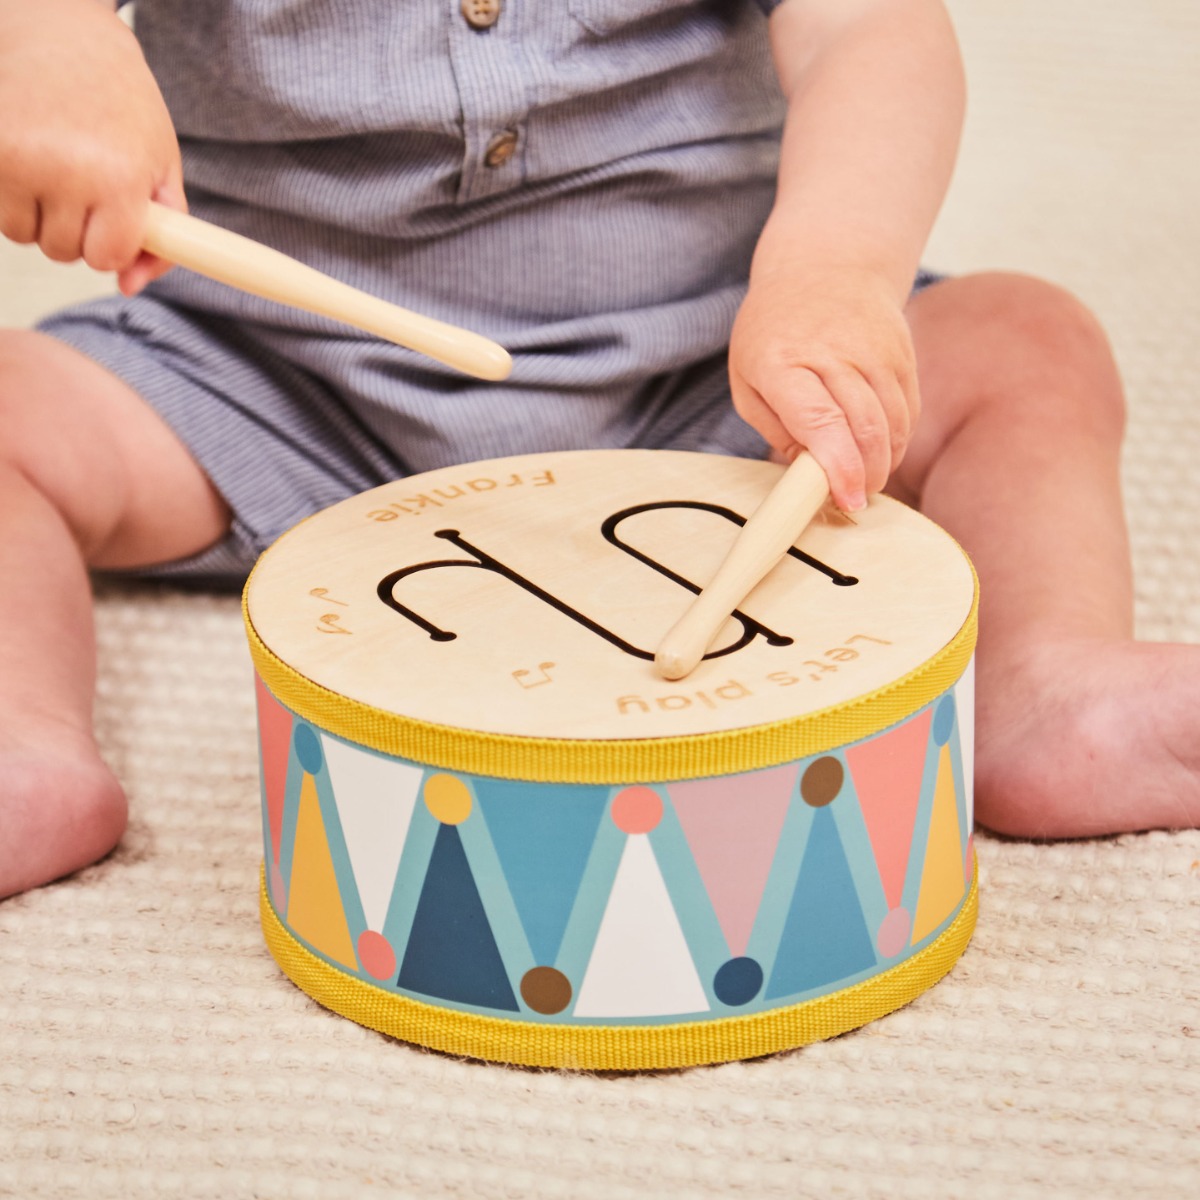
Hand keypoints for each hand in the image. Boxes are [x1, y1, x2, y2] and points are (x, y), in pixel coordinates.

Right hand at [0, 0, 183, 293]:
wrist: (65, 34)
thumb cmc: (122, 103)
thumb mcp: (161, 167)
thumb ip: (161, 237)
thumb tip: (129, 288)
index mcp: (117, 178)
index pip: (105, 258)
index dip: (110, 244)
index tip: (113, 217)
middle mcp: (64, 171)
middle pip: (64, 252)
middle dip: (76, 229)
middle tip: (84, 181)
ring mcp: (15, 159)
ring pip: (24, 236)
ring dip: (40, 215)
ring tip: (57, 168)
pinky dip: (11, 196)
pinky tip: (29, 160)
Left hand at [728, 265, 919, 512]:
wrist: (824, 266)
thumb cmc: (773, 334)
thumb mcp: (749, 381)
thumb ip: (776, 429)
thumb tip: (808, 476)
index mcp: (782, 363)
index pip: (821, 421)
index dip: (839, 467)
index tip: (847, 499)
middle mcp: (832, 353)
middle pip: (865, 428)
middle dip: (865, 476)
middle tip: (855, 501)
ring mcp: (873, 350)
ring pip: (894, 422)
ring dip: (885, 463)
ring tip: (866, 480)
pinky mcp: (901, 353)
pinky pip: (908, 409)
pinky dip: (898, 439)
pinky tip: (881, 451)